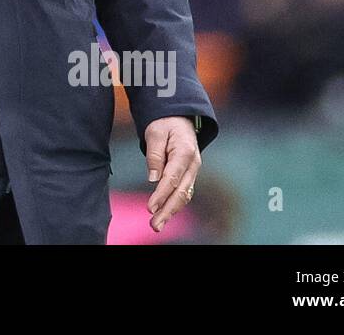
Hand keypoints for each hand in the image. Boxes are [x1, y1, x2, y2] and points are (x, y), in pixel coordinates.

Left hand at [145, 116, 200, 232]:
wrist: (179, 118)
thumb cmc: (165, 124)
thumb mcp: (155, 132)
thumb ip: (154, 155)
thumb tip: (153, 179)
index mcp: (185, 152)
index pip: (172, 178)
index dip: (161, 195)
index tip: (150, 208)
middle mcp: (193, 164)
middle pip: (181, 192)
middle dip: (168, 210)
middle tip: (154, 225)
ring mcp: (193, 171)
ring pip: (184, 195)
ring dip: (171, 211)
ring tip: (157, 225)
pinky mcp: (189, 175)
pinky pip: (183, 192)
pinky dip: (175, 204)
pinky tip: (165, 214)